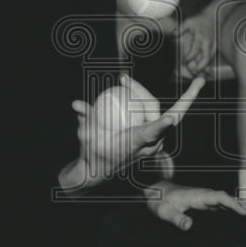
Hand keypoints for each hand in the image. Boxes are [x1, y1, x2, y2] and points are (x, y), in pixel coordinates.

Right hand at [68, 75, 204, 186]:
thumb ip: (85, 120)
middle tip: (122, 78)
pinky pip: (156, 112)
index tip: (169, 118)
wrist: (102, 168)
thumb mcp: (86, 137)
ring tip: (124, 80)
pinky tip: (134, 86)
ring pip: (155, 108)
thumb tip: (76, 104)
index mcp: (136, 144)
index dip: (161, 125)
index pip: (151, 133)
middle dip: (141, 90)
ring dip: (142, 92)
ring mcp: (157, 139)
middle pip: (153, 110)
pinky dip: (145, 98)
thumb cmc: (93, 152)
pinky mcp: (157, 135)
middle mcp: (150, 144)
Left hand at [144, 181, 245, 231]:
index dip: (233, 205)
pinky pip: (230, 207)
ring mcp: (211, 200)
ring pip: (234, 203)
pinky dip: (243, 212)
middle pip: (233, 201)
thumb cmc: (160, 202)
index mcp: (199, 196)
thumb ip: (176, 219)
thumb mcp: (164, 212)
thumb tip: (189, 227)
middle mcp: (208, 196)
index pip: (220, 198)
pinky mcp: (211, 205)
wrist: (158, 192)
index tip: (244, 214)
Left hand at [174, 13, 216, 77]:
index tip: (183, 62)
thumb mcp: (188, 21)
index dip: (188, 58)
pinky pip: (213, 57)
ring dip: (205, 67)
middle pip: (205, 58)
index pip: (194, 51)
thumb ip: (180, 29)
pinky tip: (205, 68)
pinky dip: (208, 63)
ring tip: (198, 72)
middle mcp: (208, 43)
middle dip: (199, 67)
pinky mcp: (216, 46)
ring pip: (210, 59)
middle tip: (193, 72)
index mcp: (200, 37)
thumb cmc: (199, 19)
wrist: (213, 16)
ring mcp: (213, 45)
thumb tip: (171, 35)